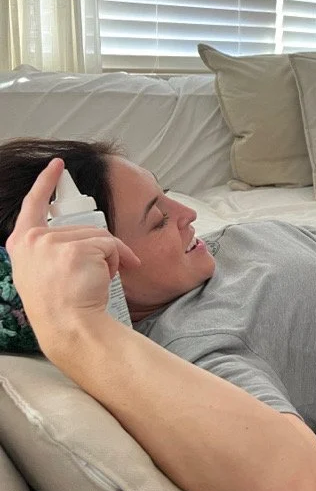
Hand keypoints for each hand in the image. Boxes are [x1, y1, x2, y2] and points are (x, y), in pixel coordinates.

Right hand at [5, 159, 140, 341]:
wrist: (69, 325)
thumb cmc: (61, 305)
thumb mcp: (42, 270)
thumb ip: (52, 249)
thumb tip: (85, 241)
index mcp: (23, 244)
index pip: (33, 205)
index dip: (46, 183)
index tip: (56, 165)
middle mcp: (33, 240)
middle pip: (82, 228)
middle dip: (98, 250)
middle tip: (91, 278)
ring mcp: (53, 242)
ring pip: (99, 237)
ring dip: (108, 258)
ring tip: (95, 282)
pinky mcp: (76, 248)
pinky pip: (111, 245)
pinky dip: (117, 260)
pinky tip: (102, 280)